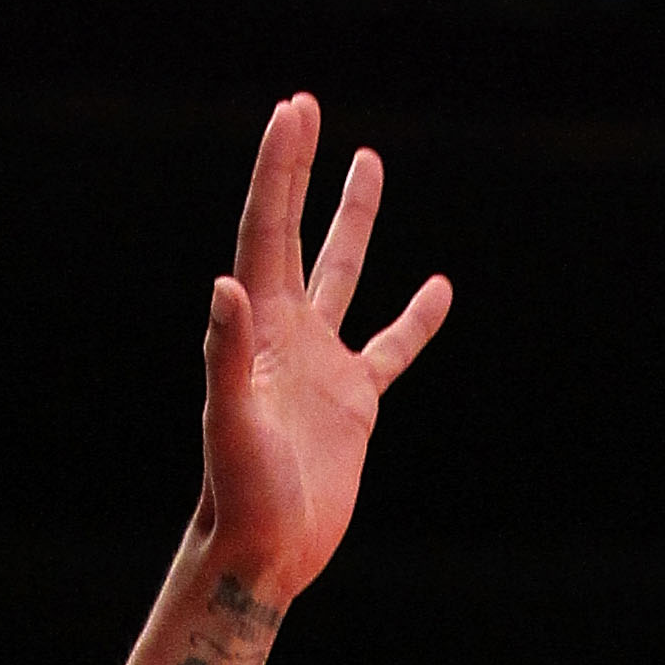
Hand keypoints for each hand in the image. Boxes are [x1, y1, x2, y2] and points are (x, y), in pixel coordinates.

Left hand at [198, 93, 450, 601]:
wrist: (262, 553)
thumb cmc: (238, 494)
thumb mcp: (231, 423)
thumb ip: (227, 355)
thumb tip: (227, 286)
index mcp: (259, 328)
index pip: (269, 228)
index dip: (280, 169)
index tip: (296, 111)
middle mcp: (287, 335)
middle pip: (298, 232)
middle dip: (302, 172)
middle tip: (308, 111)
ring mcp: (322, 366)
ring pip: (344, 277)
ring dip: (353, 220)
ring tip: (368, 162)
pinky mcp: (352, 404)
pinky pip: (391, 349)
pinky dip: (414, 321)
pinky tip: (438, 289)